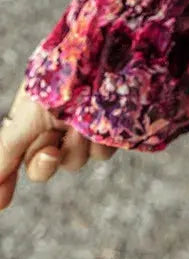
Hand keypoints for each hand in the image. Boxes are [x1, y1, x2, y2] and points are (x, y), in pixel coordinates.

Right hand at [0, 78, 117, 211]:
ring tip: (80, 118)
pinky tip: (100, 120)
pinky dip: (99, 140)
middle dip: (44, 162)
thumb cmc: (59, 81)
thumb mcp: (27, 117)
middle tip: (51, 148)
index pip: (14, 160)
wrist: (102, 55)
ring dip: (75, 144)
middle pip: (43, 168)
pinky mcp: (108, 130)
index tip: (2, 203)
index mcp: (30, 122)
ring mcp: (82, 130)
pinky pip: (102, 152)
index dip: (4, 183)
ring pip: (75, 161)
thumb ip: (6, 152)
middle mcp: (54, 129)